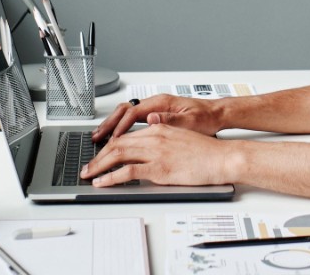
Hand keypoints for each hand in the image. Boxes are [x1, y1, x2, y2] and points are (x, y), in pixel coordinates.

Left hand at [81, 124, 238, 186]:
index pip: (125, 136)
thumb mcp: (180, 137)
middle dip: (98, 157)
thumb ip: (161, 137)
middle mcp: (154, 136)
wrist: (222, 158)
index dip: (108, 146)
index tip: (99, 155)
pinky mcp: (159, 168)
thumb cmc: (206, 151)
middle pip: (117, 144)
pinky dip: (111, 177)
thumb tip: (148, 138)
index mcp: (158, 127)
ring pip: (118, 155)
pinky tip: (103, 182)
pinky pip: (128, 172)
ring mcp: (156, 152)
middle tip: (87, 167)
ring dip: (99, 166)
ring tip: (89, 175)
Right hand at [91, 94, 223, 142]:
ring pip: (126, 114)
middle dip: (108, 124)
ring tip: (100, 137)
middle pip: (124, 111)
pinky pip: (133, 119)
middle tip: (96, 138)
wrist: (217, 114)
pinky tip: (117, 138)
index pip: (133, 113)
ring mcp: (155, 109)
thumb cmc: (207, 118)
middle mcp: (156, 104)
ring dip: (112, 125)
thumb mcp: (191, 121)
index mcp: (162, 103)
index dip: (120, 127)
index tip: (111, 140)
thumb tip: (152, 119)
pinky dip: (122, 127)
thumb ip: (171, 120)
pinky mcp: (157, 115)